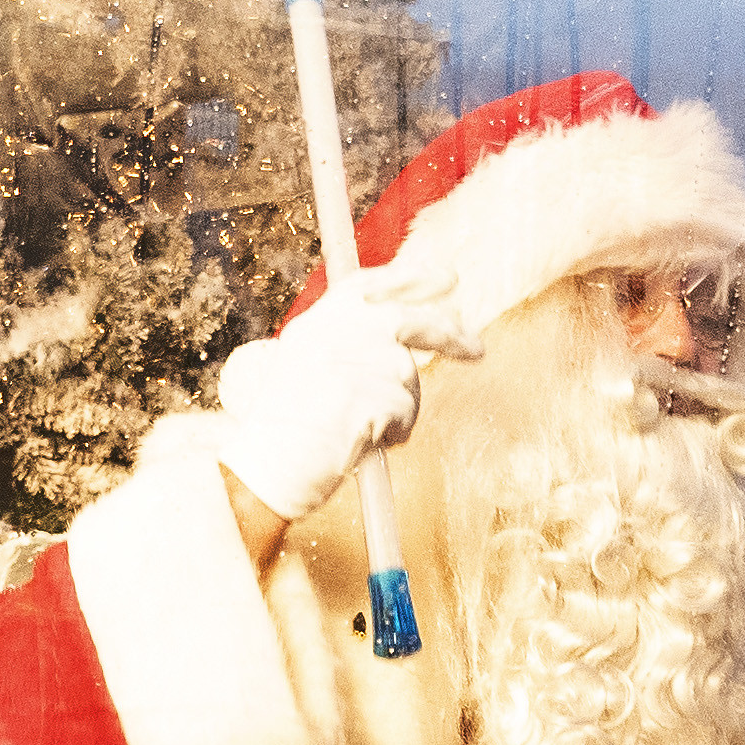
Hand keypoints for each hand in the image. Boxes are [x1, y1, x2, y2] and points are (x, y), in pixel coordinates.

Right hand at [216, 266, 467, 524]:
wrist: (268, 466)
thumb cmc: (285, 429)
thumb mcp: (306, 365)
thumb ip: (347, 342)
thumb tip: (402, 338)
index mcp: (320, 320)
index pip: (374, 283)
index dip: (414, 277)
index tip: (448, 279)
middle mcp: (340, 332)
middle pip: (412, 319)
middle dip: (450, 332)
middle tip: (476, 349)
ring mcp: (357, 362)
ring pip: (409, 377)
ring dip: (401, 406)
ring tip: (362, 429)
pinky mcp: (372, 395)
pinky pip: (405, 413)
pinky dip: (394, 432)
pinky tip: (362, 442)